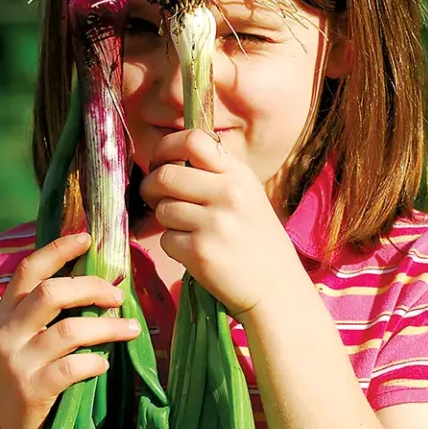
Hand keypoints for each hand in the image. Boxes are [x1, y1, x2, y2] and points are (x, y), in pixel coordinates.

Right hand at [0, 233, 140, 428]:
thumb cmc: (21, 381)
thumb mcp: (21, 341)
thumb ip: (44, 313)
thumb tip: (93, 282)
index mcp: (3, 314)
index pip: (28, 270)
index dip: (58, 250)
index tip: (87, 238)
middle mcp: (6, 333)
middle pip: (52, 293)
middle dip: (92, 287)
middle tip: (118, 294)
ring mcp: (17, 362)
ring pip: (69, 330)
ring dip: (107, 326)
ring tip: (131, 328)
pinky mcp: (31, 391)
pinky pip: (72, 368)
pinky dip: (95, 362)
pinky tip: (104, 363)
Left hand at [140, 129, 303, 320]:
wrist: (276, 288)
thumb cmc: (256, 241)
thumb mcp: (247, 196)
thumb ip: (214, 175)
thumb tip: (166, 161)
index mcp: (239, 175)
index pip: (193, 140)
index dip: (165, 148)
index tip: (160, 162)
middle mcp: (229, 193)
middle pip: (165, 175)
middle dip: (151, 187)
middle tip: (154, 198)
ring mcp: (215, 222)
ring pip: (163, 209)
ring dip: (166, 221)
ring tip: (188, 230)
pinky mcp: (200, 251)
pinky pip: (166, 239)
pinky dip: (173, 246)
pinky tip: (195, 252)